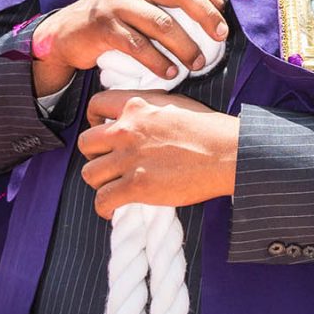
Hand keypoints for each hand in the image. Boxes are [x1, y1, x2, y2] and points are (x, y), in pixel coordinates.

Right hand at [31, 0, 228, 100]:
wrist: (68, 32)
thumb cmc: (113, 20)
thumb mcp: (139, 1)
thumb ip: (166, 1)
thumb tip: (211, 13)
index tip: (224, 18)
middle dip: (205, 15)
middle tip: (220, 38)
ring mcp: (118, 4)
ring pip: (161, 22)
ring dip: (184, 45)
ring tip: (197, 64)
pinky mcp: (105, 27)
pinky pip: (138, 46)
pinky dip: (158, 61)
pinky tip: (170, 73)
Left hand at [78, 91, 239, 218]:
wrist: (227, 153)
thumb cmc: (210, 130)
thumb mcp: (176, 104)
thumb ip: (150, 109)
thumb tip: (140, 116)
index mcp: (137, 105)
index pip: (96, 105)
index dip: (93, 120)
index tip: (100, 132)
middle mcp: (127, 129)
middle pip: (86, 143)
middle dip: (94, 155)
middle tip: (108, 164)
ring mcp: (130, 158)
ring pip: (89, 173)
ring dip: (100, 183)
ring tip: (113, 188)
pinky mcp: (137, 186)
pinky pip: (103, 200)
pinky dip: (104, 208)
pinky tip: (112, 209)